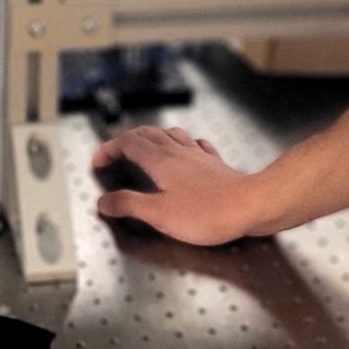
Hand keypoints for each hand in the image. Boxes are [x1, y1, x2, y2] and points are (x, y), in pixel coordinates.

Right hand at [90, 125, 261, 246]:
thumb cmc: (207, 213)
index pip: (127, 143)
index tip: (98, 160)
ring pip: (169, 134)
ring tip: (144, 144)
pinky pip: (194, 144)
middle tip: (114, 151)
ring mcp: (197, 155)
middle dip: (125, 139)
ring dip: (151, 136)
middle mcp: (177, 151)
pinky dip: (181, 144)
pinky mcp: (213, 163)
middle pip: (145, 133)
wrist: (249, 206)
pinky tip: (186, 149)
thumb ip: (128, 205)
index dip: (108, 149)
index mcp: (160, 161)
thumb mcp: (159, 214)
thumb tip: (104, 201)